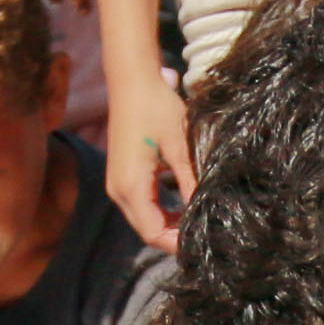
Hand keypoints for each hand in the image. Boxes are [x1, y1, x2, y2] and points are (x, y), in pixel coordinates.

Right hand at [100, 66, 195, 253]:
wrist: (132, 81)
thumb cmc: (156, 107)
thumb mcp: (180, 145)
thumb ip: (191, 181)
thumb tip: (207, 210)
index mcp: (131, 185)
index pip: (152, 233)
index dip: (176, 243)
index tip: (203, 241)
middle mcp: (118, 190)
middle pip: (146, 231)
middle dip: (173, 238)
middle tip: (204, 234)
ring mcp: (116, 184)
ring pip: (143, 220)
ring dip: (168, 225)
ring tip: (196, 221)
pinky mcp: (121, 177)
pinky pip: (140, 206)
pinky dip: (160, 212)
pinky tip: (182, 207)